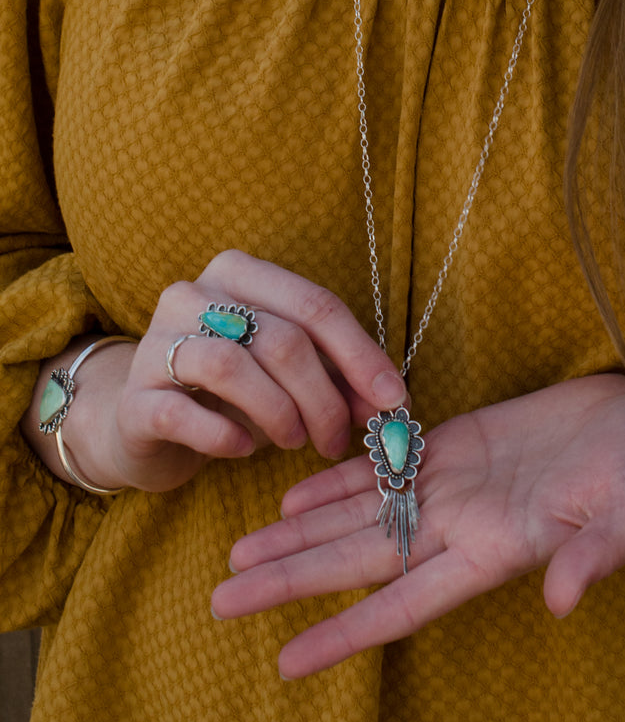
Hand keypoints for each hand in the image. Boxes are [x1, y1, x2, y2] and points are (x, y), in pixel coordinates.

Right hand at [60, 250, 405, 493]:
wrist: (145, 422)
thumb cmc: (232, 390)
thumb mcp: (287, 372)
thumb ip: (335, 376)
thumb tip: (391, 402)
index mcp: (239, 273)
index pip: (315, 305)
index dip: (360, 354)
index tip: (393, 399)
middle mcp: (192, 294)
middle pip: (280, 338)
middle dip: (323, 396)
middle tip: (338, 439)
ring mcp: (155, 342)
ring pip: (232, 367)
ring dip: (279, 413)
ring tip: (295, 441)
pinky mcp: (134, 398)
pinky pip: (184, 412)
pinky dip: (224, 435)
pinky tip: (243, 449)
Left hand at [211, 373, 624, 678]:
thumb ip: (598, 556)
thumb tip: (562, 602)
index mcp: (497, 550)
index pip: (405, 603)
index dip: (345, 633)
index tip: (285, 661)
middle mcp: (462, 526)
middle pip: (360, 561)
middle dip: (292, 580)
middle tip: (220, 599)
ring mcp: (456, 486)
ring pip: (361, 516)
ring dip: (300, 533)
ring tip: (239, 553)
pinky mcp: (460, 444)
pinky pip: (386, 467)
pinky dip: (339, 480)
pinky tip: (294, 491)